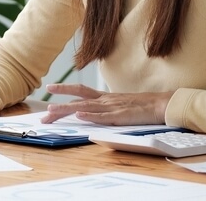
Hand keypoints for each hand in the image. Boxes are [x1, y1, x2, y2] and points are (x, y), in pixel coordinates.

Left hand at [40, 83, 173, 125]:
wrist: (162, 104)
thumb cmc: (143, 107)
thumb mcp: (121, 105)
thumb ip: (108, 108)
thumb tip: (95, 113)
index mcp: (105, 97)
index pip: (81, 90)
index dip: (65, 88)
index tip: (50, 88)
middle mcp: (105, 100)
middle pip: (77, 100)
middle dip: (59, 107)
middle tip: (44, 114)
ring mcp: (112, 107)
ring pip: (85, 108)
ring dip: (67, 110)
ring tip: (52, 111)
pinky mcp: (120, 116)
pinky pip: (103, 116)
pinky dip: (90, 116)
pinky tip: (80, 116)